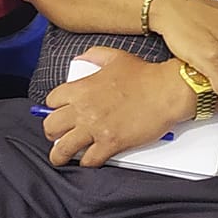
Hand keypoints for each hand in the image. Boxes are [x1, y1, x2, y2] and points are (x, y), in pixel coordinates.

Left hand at [40, 47, 197, 167]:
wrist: (166, 91)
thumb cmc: (145, 75)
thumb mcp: (115, 57)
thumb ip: (94, 56)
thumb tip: (81, 58)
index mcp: (82, 88)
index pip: (51, 101)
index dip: (54, 108)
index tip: (59, 112)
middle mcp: (83, 109)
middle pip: (51, 126)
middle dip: (51, 132)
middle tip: (56, 136)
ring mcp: (96, 128)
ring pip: (63, 148)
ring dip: (60, 154)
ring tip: (60, 157)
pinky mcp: (111, 143)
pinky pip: (89, 160)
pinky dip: (87, 162)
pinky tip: (88, 160)